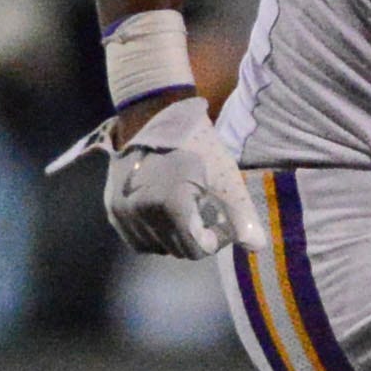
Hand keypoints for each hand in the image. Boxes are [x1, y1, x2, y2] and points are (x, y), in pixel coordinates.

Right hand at [103, 94, 262, 257]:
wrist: (155, 120)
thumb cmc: (196, 147)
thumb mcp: (225, 179)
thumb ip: (242, 216)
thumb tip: (257, 247)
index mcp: (170, 205)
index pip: (195, 249)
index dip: (214, 240)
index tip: (221, 222)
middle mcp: (141, 212)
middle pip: (177, 250)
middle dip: (196, 238)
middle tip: (205, 214)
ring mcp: (122, 212)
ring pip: (157, 248)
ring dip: (175, 238)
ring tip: (185, 211)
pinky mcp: (112, 209)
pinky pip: (137, 239)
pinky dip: (154, 235)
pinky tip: (165, 215)